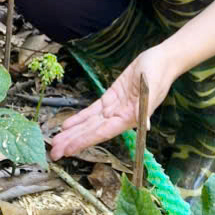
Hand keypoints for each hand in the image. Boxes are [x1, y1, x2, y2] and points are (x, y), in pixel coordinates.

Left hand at [49, 46, 178, 159]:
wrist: (161, 61)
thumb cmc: (158, 73)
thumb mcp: (152, 87)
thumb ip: (146, 106)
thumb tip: (144, 124)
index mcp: (129, 118)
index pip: (102, 133)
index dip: (84, 141)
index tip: (68, 149)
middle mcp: (120, 117)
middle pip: (92, 132)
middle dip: (73, 141)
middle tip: (53, 153)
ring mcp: (114, 108)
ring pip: (89, 123)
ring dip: (72, 132)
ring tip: (56, 142)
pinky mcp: (110, 98)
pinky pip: (92, 111)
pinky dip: (79, 118)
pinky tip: (67, 125)